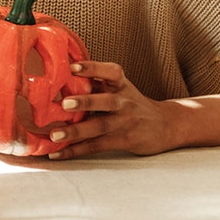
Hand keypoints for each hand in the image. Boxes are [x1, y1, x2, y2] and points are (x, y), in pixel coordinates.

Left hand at [45, 60, 173, 158]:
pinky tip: (58, 153)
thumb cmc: (131, 102)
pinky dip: (76, 150)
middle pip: (106, 101)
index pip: (111, 72)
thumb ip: (96, 82)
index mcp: (121, 84)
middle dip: (85, 102)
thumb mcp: (120, 87)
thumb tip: (59, 76)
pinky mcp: (124, 141)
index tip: (72, 67)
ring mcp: (125, 122)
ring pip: (100, 126)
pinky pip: (97, 146)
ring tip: (55, 135)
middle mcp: (125, 102)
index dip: (92, 68)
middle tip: (64, 103)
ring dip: (76, 131)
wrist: (165, 125)